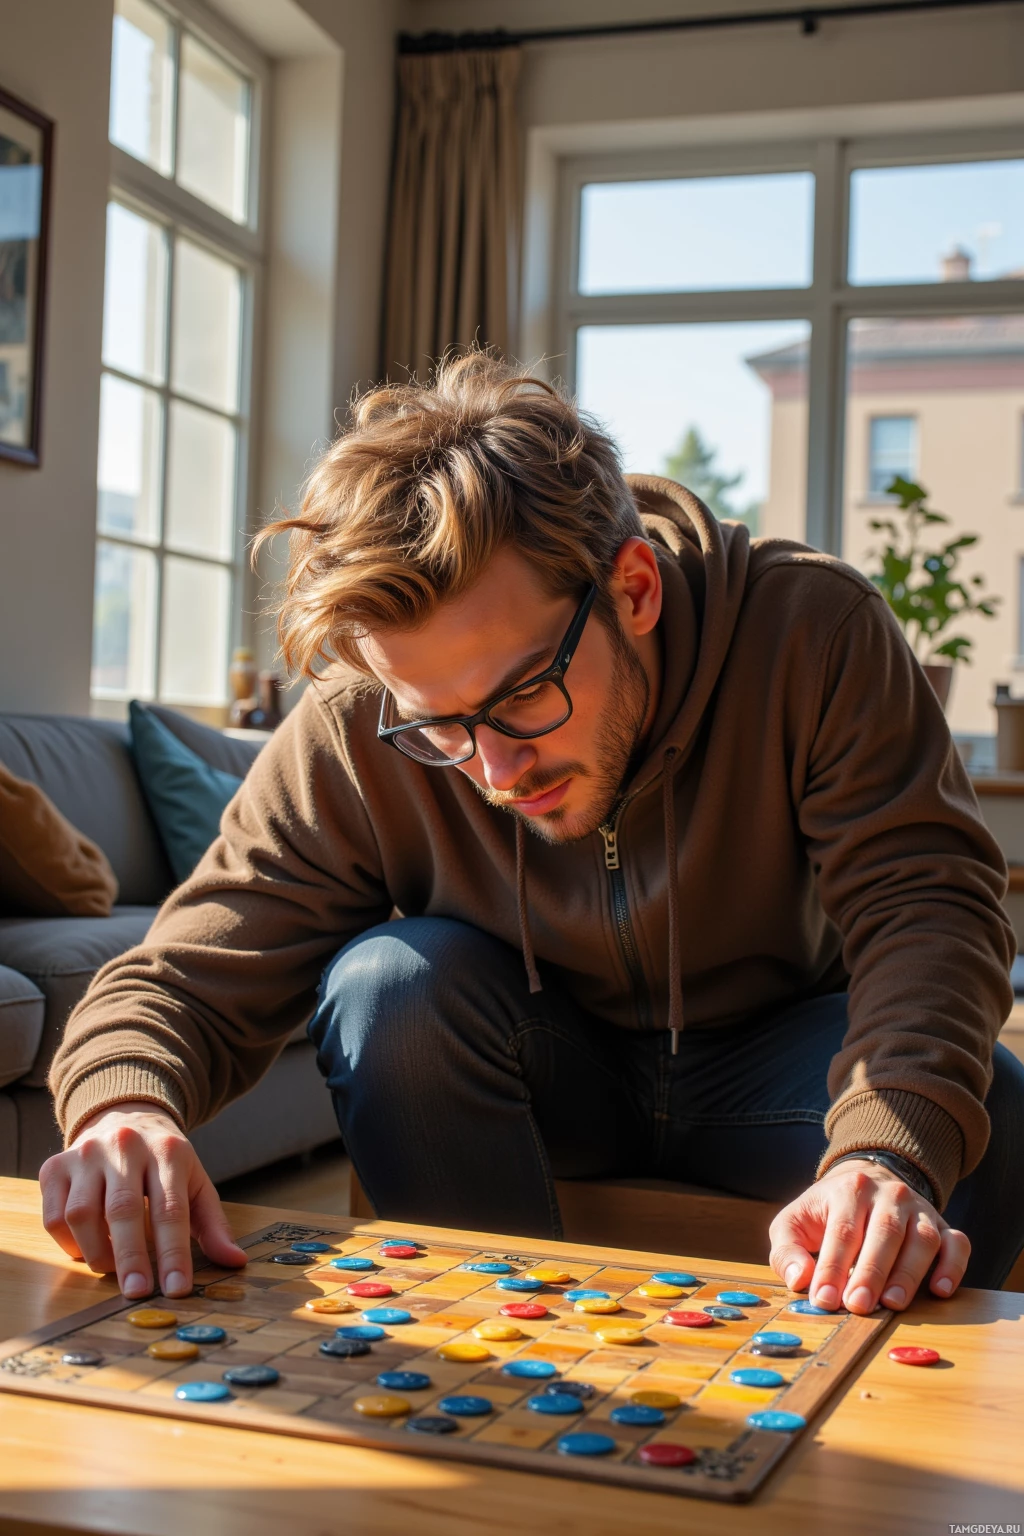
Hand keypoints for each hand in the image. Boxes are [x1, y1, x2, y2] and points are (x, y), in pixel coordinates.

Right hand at [40, 1103, 246, 1299]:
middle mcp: (125, 1147)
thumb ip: (213, 1224)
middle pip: (123, 1210)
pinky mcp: (55, 1165)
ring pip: (82, 1214)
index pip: (171, 1209)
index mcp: (168, 1151)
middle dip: (131, 1258)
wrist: (125, 1116)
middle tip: (138, 1293)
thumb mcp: (195, 1182)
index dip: (174, 1253)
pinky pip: (54, 1215)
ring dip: (96, 1252)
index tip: (177, 1290)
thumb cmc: (164, 1161)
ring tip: (113, 1268)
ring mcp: (86, 1154)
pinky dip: (68, 1243)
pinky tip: (86, 1247)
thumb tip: (235, 1262)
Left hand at [768, 1159, 969, 1313]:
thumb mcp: (796, 1222)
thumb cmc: (826, 1213)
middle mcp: (889, 1195)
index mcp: (850, 1189)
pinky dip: (953, 1266)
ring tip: (892, 1304)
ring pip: (922, 1239)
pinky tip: (940, 1290)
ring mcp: (919, 1209)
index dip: (833, 1267)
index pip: (843, 1231)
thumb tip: (799, 1279)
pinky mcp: (942, 1225)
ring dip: (908, 1273)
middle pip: (884, 1233)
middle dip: (871, 1272)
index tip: (824, 1300)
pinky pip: (957, 1243)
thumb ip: (787, 1250)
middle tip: (859, 1306)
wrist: (866, 1182)